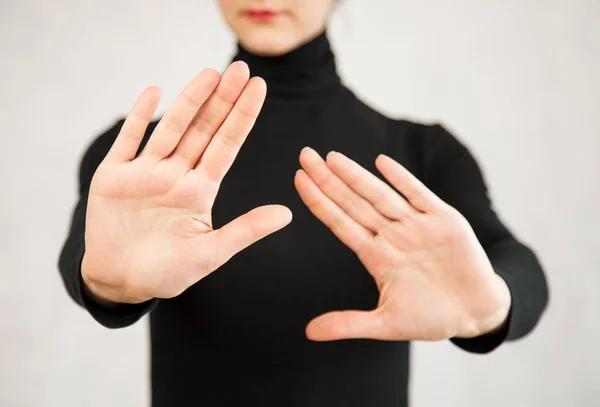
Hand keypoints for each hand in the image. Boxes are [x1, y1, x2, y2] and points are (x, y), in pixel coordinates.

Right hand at [82, 62, 291, 303]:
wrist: (120, 281)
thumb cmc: (167, 272)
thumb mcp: (210, 254)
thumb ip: (245, 230)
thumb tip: (287, 214)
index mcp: (200, 191)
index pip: (226, 146)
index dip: (242, 117)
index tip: (259, 88)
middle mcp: (176, 175)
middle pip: (203, 130)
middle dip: (222, 100)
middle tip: (240, 68)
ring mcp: (145, 172)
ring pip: (170, 129)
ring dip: (189, 101)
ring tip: (209, 73)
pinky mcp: (114, 175)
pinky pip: (128, 141)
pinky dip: (137, 117)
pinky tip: (153, 91)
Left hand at [294, 147, 510, 340]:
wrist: (476, 313)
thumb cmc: (431, 317)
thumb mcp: (387, 324)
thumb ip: (349, 324)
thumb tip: (309, 333)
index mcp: (376, 256)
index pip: (340, 223)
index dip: (319, 202)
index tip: (298, 180)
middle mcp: (391, 235)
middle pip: (353, 203)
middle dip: (328, 180)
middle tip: (304, 156)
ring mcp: (416, 225)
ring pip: (380, 195)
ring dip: (357, 176)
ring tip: (332, 158)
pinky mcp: (444, 220)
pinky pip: (419, 195)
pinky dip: (402, 180)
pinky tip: (381, 162)